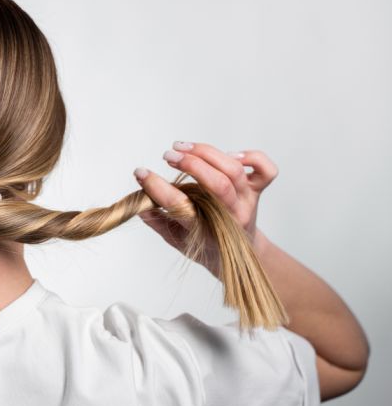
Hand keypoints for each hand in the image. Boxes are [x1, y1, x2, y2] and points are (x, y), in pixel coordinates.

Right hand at [133, 141, 278, 274]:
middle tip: (167, 156)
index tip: (140, 173)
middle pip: (217, 183)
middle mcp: (231, 215)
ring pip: (234, 170)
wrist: (239, 257)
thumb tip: (139, 204)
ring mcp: (247, 201)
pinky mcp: (257, 191)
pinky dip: (251, 157)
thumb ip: (158, 222)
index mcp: (207, 231)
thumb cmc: (204, 245)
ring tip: (181, 147)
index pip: (182, 206)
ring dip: (206, 153)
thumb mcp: (176, 240)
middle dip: (189, 164)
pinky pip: (266, 170)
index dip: (158, 188)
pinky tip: (229, 155)